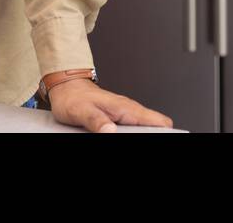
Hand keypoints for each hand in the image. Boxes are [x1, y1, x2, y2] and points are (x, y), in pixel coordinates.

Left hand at [47, 78, 173, 132]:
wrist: (66, 88)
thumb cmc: (74, 98)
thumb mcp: (82, 112)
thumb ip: (97, 121)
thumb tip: (110, 131)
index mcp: (125, 108)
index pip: (159, 121)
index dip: (166, 133)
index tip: (163, 139)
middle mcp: (128, 111)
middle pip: (154, 127)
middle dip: (153, 136)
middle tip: (142, 142)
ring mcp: (124, 115)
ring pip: (144, 129)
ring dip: (143, 136)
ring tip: (133, 140)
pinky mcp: (118, 120)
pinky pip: (134, 130)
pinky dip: (133, 135)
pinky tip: (121, 137)